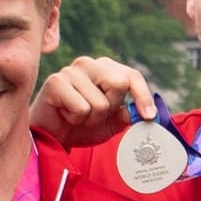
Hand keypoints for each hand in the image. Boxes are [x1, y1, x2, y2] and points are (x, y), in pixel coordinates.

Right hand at [28, 56, 154, 147]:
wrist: (51, 137)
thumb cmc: (80, 126)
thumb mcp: (111, 123)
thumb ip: (127, 115)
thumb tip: (143, 113)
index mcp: (106, 69)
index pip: (132, 76)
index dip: (143, 96)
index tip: (149, 116)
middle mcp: (89, 64)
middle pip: (120, 83)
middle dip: (111, 108)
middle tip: (95, 115)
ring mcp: (71, 71)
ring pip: (101, 102)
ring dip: (92, 118)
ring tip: (77, 116)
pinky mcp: (56, 81)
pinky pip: (82, 108)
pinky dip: (77, 119)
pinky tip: (65, 115)